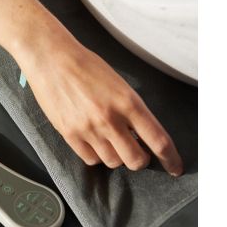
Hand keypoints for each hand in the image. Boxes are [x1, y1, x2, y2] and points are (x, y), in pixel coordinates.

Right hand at [17, 36, 182, 175]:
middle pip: (136, 160)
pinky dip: (97, 156)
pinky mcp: (70, 134)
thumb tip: (141, 134)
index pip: (158, 140)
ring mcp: (89, 129)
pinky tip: (95, 143)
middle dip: (140, 159)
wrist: (52, 59)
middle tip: (136, 151)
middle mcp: (110, 119)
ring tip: (110, 141)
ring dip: (117, 156)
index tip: (174, 167)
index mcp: (128, 103)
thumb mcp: (119, 84)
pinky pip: (91, 159)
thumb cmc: (86, 66)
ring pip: (113, 162)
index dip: (170, 159)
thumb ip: (132, 110)